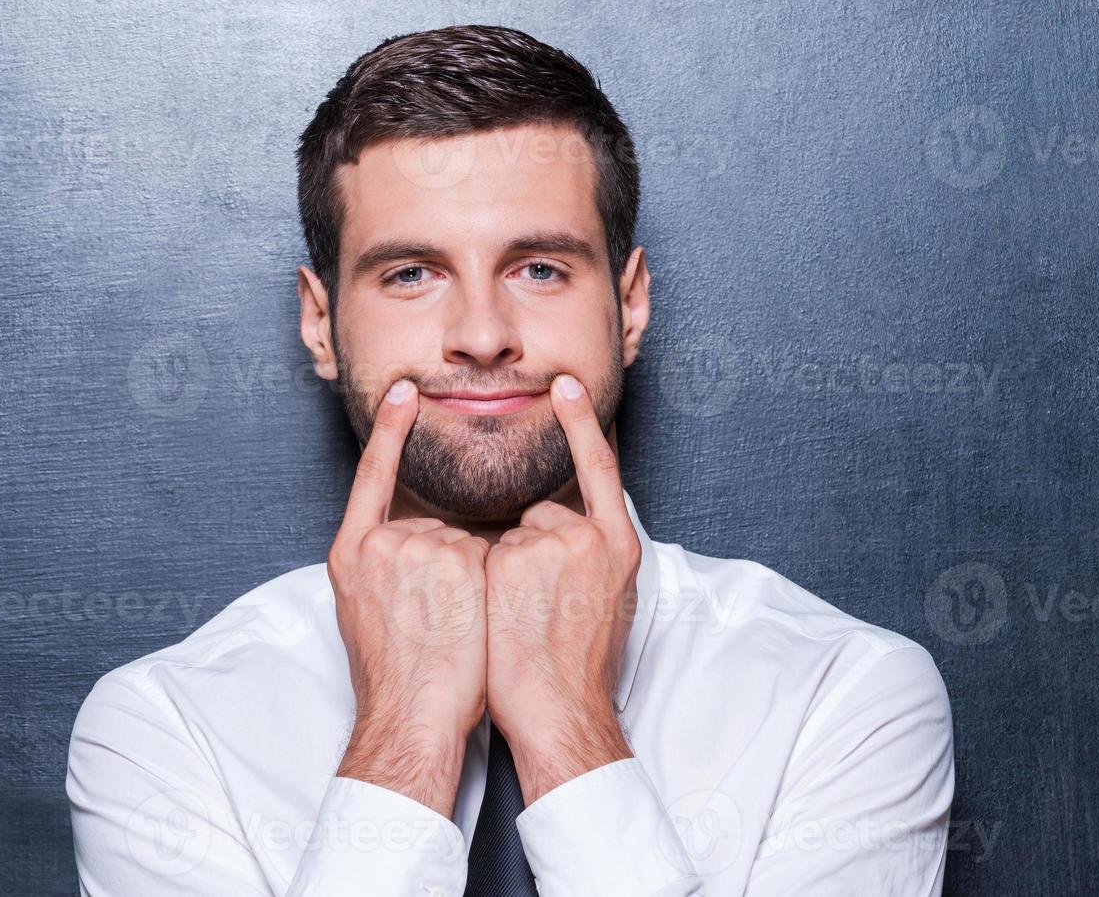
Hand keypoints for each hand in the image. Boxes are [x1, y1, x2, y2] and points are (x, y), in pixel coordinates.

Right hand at [329, 378, 489, 816]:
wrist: (411, 718)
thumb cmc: (396, 678)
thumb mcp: (364, 611)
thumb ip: (383, 566)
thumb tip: (414, 546)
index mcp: (351, 553)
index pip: (372, 478)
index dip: (388, 431)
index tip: (403, 392)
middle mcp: (381, 544)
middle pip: (436, 526)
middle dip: (449, 565)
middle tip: (439, 621)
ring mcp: (420, 548)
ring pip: (469, 542)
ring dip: (476, 578)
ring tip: (456, 629)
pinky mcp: (458, 560)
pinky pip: (494, 553)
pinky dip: (498, 580)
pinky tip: (477, 617)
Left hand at [483, 373, 640, 803]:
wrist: (560, 715)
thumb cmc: (576, 669)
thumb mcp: (606, 600)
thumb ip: (589, 555)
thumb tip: (558, 528)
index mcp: (619, 545)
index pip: (600, 469)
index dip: (581, 424)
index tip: (565, 384)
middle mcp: (591, 537)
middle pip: (540, 516)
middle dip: (527, 554)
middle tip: (536, 612)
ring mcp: (552, 545)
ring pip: (507, 537)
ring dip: (500, 571)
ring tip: (518, 624)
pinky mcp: (515, 559)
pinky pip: (481, 553)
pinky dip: (479, 581)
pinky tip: (499, 618)